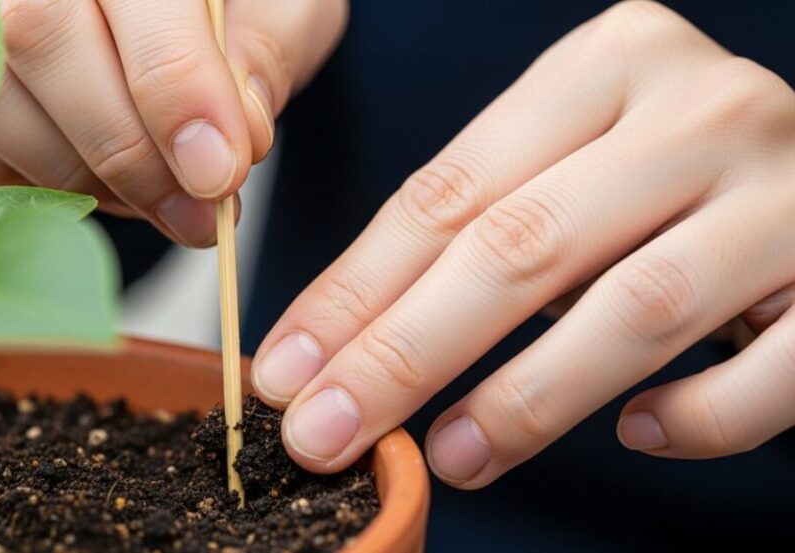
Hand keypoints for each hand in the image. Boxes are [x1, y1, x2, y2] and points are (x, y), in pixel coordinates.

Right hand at [0, 0, 346, 245]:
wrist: (184, 12)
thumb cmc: (242, 2)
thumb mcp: (283, 8)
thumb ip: (262, 58)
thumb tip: (223, 143)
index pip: (135, 0)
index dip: (175, 93)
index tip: (219, 174)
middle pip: (41, 39)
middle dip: (130, 152)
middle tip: (200, 215)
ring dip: (89, 179)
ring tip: (167, 205)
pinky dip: (52, 187)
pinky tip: (116, 187)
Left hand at [251, 1, 794, 487]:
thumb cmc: (665, 178)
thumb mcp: (567, 164)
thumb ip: (478, 227)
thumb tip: (341, 346)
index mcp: (608, 64)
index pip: (449, 191)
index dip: (355, 290)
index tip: (288, 367)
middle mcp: (700, 110)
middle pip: (521, 246)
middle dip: (405, 353)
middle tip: (326, 431)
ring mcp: (786, 191)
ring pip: (634, 308)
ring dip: (524, 399)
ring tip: (451, 455)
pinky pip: (767, 372)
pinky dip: (693, 418)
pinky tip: (636, 431)